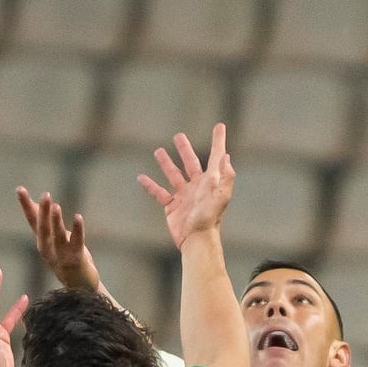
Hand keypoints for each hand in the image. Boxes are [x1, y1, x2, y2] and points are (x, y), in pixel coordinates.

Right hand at [16, 188, 100, 291]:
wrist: (79, 286)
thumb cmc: (65, 257)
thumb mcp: (52, 239)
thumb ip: (45, 222)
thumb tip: (39, 203)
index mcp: (42, 242)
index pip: (32, 221)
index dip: (26, 205)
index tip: (20, 189)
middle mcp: (48, 249)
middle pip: (43, 229)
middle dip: (43, 212)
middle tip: (45, 195)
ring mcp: (61, 256)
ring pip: (57, 236)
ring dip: (56, 221)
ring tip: (56, 206)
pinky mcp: (76, 259)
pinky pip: (77, 242)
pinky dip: (78, 229)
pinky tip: (78, 217)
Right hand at [138, 123, 234, 248]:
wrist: (196, 239)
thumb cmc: (210, 217)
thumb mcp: (221, 194)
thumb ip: (224, 175)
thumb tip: (225, 156)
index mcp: (210, 181)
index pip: (215, 156)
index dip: (218, 141)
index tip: (219, 127)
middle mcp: (197, 187)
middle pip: (190, 163)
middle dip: (185, 149)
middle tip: (179, 136)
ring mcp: (183, 196)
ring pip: (173, 175)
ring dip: (166, 163)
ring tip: (158, 151)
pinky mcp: (172, 207)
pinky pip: (159, 193)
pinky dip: (150, 185)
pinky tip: (141, 177)